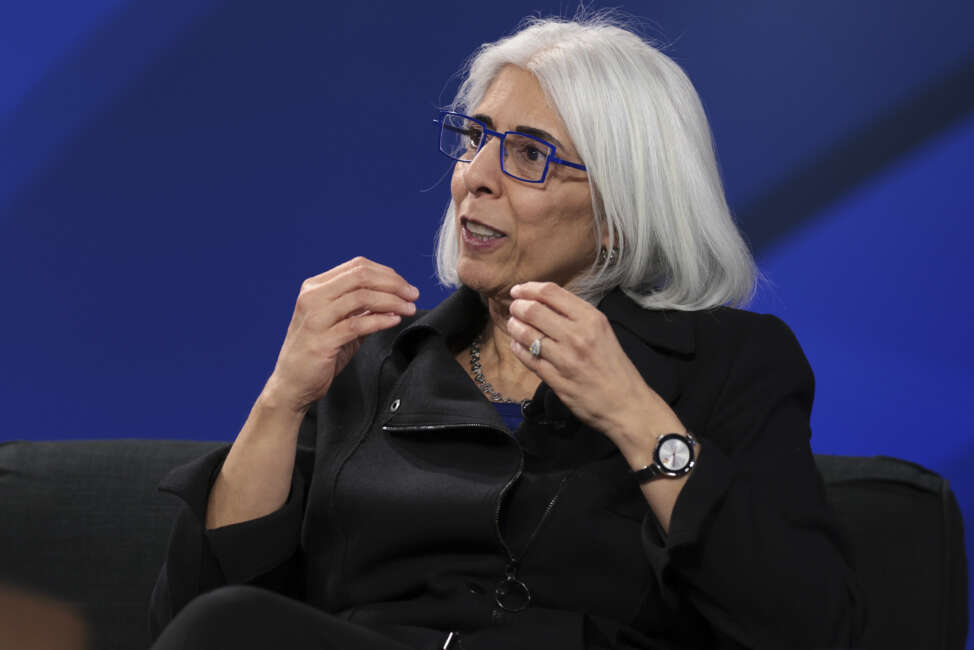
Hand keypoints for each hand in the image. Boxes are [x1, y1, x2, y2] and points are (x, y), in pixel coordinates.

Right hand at [265, 257, 417, 412]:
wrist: (292, 384)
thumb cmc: (318, 352)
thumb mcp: (339, 322)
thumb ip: (362, 308)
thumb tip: (395, 296)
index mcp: (315, 287)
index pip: (357, 267)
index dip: (387, 273)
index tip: (405, 286)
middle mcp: (312, 297)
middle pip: (361, 276)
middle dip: (393, 284)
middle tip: (413, 295)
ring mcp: (315, 318)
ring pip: (362, 297)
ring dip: (392, 301)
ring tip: (409, 309)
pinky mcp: (322, 341)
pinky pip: (358, 324)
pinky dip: (380, 320)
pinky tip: (394, 321)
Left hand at [507, 282, 682, 449]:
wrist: (626, 404)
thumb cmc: (613, 366)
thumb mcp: (602, 331)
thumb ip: (576, 316)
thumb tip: (544, 302)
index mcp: (591, 319)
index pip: (551, 293)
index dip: (529, 288)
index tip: (518, 290)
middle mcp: (577, 335)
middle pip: (534, 310)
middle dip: (518, 307)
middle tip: (514, 309)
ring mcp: (565, 358)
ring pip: (526, 334)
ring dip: (514, 327)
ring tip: (513, 325)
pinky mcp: (555, 379)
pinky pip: (527, 358)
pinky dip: (517, 348)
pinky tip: (517, 344)